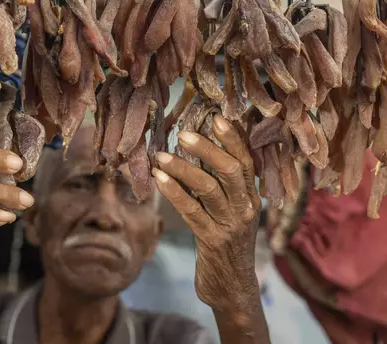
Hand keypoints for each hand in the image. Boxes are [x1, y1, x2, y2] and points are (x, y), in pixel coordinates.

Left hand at [153, 115, 261, 312]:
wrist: (233, 290)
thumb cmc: (227, 246)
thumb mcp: (231, 214)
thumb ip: (222, 188)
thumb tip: (201, 154)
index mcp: (250, 198)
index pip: (245, 161)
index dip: (233, 139)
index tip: (215, 119)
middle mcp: (245, 208)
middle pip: (230, 169)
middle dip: (207, 148)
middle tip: (184, 133)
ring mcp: (230, 225)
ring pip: (209, 188)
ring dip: (182, 168)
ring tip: (160, 156)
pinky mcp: (213, 240)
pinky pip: (191, 210)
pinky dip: (173, 192)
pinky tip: (158, 179)